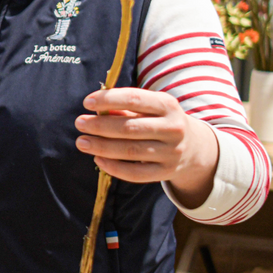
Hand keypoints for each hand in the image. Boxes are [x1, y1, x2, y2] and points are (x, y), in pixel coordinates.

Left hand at [74, 88, 218, 206]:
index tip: (87, 103)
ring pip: (130, 151)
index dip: (108, 100)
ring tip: (82, 142)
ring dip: (101, 147)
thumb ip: (125, 108)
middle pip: (129, 128)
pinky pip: (135, 173)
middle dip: (100, 126)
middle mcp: (173, 128)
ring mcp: (171, 152)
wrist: (194, 147)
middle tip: (79, 123)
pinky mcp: (166, 172)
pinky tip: (98, 159)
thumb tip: (97, 111)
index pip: (134, 99)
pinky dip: (114, 167)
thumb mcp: (150, 108)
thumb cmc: (161, 121)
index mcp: (168, 105)